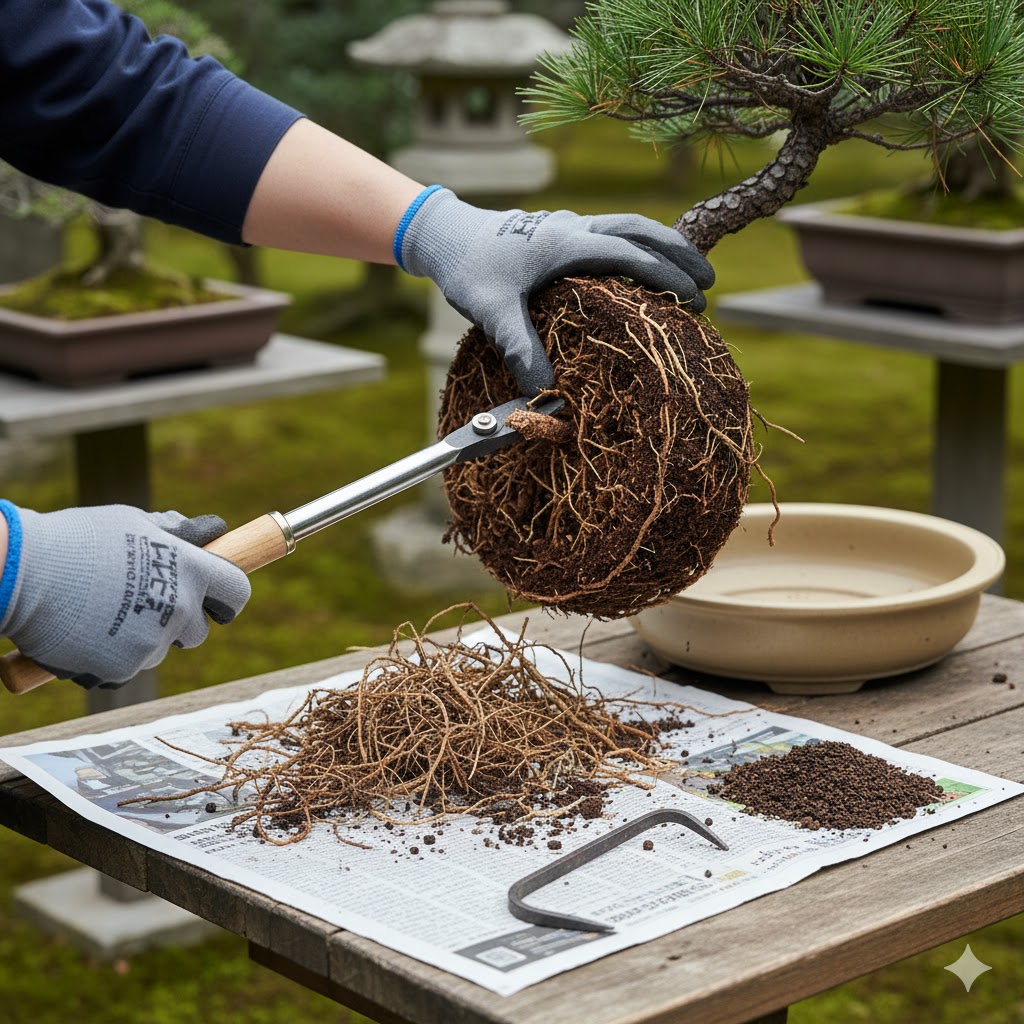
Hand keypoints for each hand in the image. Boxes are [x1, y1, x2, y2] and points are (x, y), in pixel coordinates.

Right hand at [0, 502, 250, 688]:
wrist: (21, 572)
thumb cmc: (77, 540)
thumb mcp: (133, 522)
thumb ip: (173, 533)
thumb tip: (204, 532)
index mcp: (191, 569)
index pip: (237, 592)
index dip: (226, 599)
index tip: (216, 602)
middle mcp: (180, 607)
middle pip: (200, 631)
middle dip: (181, 622)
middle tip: (145, 605)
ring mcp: (153, 642)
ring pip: (160, 650)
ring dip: (142, 638)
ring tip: (102, 613)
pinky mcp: (123, 669)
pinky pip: (126, 669)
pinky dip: (109, 658)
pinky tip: (84, 634)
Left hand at [396, 186, 714, 395]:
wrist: (446, 235)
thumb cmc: (468, 269)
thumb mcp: (490, 311)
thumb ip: (519, 347)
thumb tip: (545, 388)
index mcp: (566, 243)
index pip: (629, 254)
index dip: (665, 275)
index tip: (694, 299)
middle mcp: (575, 228)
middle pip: (642, 230)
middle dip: (679, 254)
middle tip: (708, 283)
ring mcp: (571, 226)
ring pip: (631, 226)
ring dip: (664, 245)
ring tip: (692, 272)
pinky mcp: (564, 232)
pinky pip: (614, 232)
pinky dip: (640, 246)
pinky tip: (647, 268)